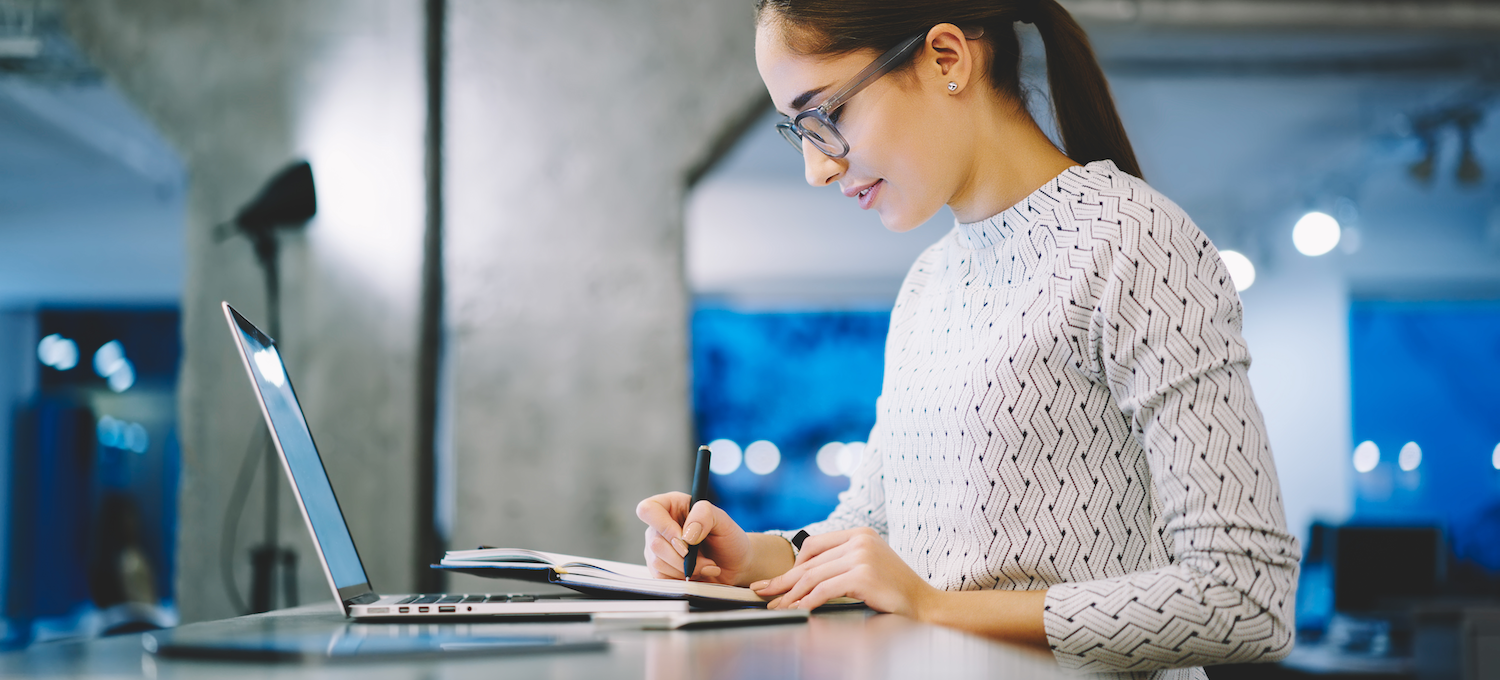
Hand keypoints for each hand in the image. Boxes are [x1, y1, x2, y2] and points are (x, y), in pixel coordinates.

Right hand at [636, 492, 754, 583]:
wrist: (735, 564)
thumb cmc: (729, 538)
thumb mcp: (722, 519)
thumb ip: (704, 515)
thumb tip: (686, 535)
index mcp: (671, 505)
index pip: (648, 510)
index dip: (664, 527)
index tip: (686, 540)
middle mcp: (660, 526)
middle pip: (654, 543)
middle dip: (684, 557)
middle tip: (705, 559)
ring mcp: (657, 548)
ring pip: (658, 563)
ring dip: (686, 569)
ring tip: (705, 565)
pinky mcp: (660, 568)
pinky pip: (661, 578)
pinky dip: (682, 579)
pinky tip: (697, 573)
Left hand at [748, 527, 938, 615]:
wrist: (925, 605)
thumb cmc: (895, 589)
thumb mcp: (867, 565)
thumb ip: (841, 562)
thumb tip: (803, 575)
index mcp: (859, 533)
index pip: (814, 545)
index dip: (792, 565)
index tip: (776, 580)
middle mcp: (859, 540)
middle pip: (809, 563)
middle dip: (783, 581)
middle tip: (763, 592)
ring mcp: (862, 556)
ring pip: (813, 577)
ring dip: (790, 596)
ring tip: (777, 608)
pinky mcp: (863, 575)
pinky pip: (824, 590)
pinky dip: (807, 602)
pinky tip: (798, 611)